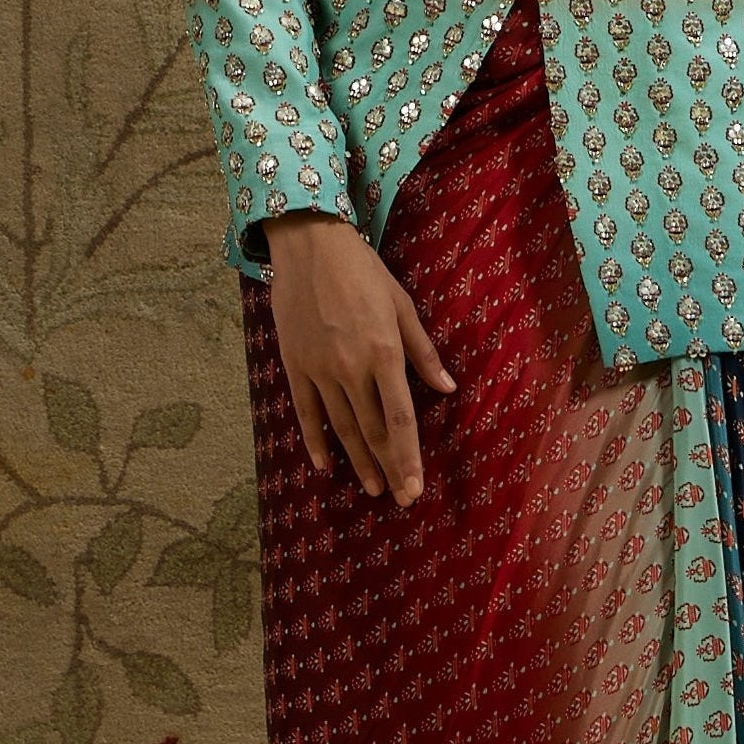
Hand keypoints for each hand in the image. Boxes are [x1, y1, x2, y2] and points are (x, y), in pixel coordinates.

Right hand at [255, 215, 454, 502]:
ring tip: (373, 488)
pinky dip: (315, 441)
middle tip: (401, 499)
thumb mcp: (402, 305)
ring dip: (358, 461)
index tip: (415, 488)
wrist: (309, 244)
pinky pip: (306, 412)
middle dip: (389, 468)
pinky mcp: (295, 365)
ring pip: (341, 427)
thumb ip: (423, 352)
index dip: (408, 457)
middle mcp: (351, 368)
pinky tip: (324, 465)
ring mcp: (319, 369)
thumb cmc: (363, 271)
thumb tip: (448, 389)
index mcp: (384, 353)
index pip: (400, 418)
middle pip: (372, 430)